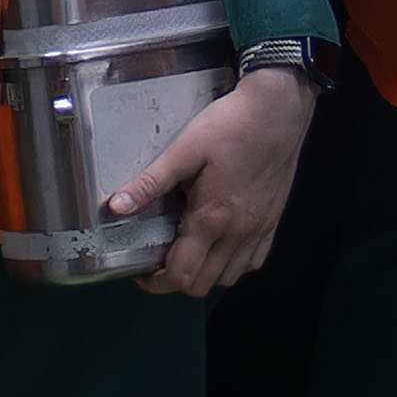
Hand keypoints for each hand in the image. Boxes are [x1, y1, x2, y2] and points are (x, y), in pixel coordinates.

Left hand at [106, 65, 313, 299]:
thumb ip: (150, 182)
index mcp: (212, 219)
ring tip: (187, 247)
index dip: (155, 282)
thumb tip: (116, 207)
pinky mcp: (272, 224)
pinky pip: (251, 263)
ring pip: (227, 278)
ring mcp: (259, 231)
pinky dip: (230, 263)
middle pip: (201, 285)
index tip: (141, 269)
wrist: (280, 111)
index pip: (181, 276)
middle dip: (175, 279)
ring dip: (203, 272)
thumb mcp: (184, 149)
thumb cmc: (231, 126)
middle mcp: (238, 234)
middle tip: (159, 256)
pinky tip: (218, 240)